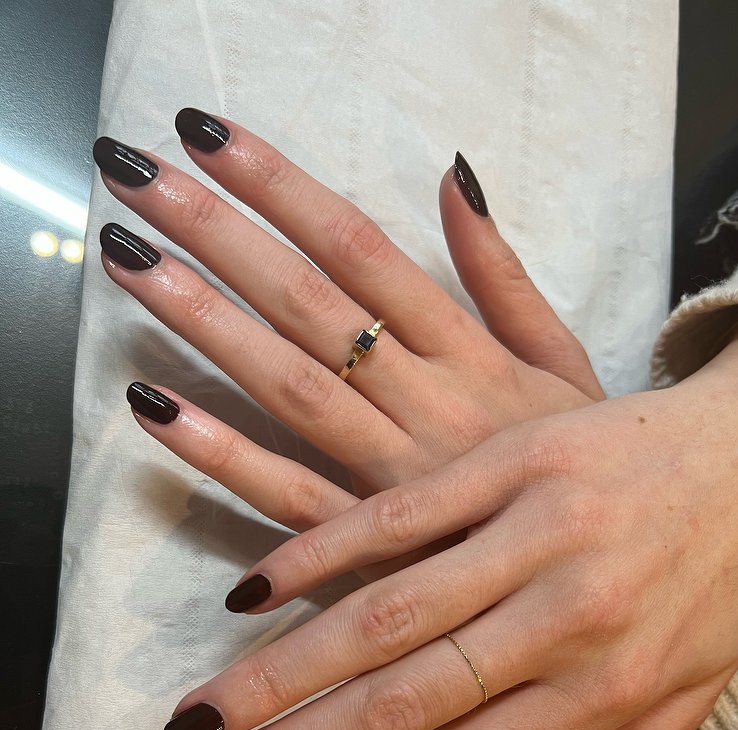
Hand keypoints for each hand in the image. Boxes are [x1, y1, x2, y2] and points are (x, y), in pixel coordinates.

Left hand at [95, 112, 601, 590]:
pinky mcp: (371, 545)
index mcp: (471, 352)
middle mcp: (427, 402)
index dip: (283, 190)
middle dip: (220, 234)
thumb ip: (506, 276)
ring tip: (129, 264)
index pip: (362, 251)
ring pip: (289, 385)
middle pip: (311, 304)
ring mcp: (393, 474)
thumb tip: (454, 179)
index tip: (211, 140)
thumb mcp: (564, 363)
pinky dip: (221, 453)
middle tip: (137, 177)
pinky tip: (157, 407)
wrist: (603, 578)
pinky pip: (287, 494)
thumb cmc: (579, 469)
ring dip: (205, 322)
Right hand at [150, 309, 737, 729]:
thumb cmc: (721, 580)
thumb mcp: (682, 694)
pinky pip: (401, 515)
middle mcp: (561, 616)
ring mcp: (532, 530)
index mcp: (601, 687)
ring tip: (200, 715)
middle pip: (399, 699)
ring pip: (384, 613)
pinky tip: (253, 596)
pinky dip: (321, 554)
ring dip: (280, 672)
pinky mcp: (512, 458)